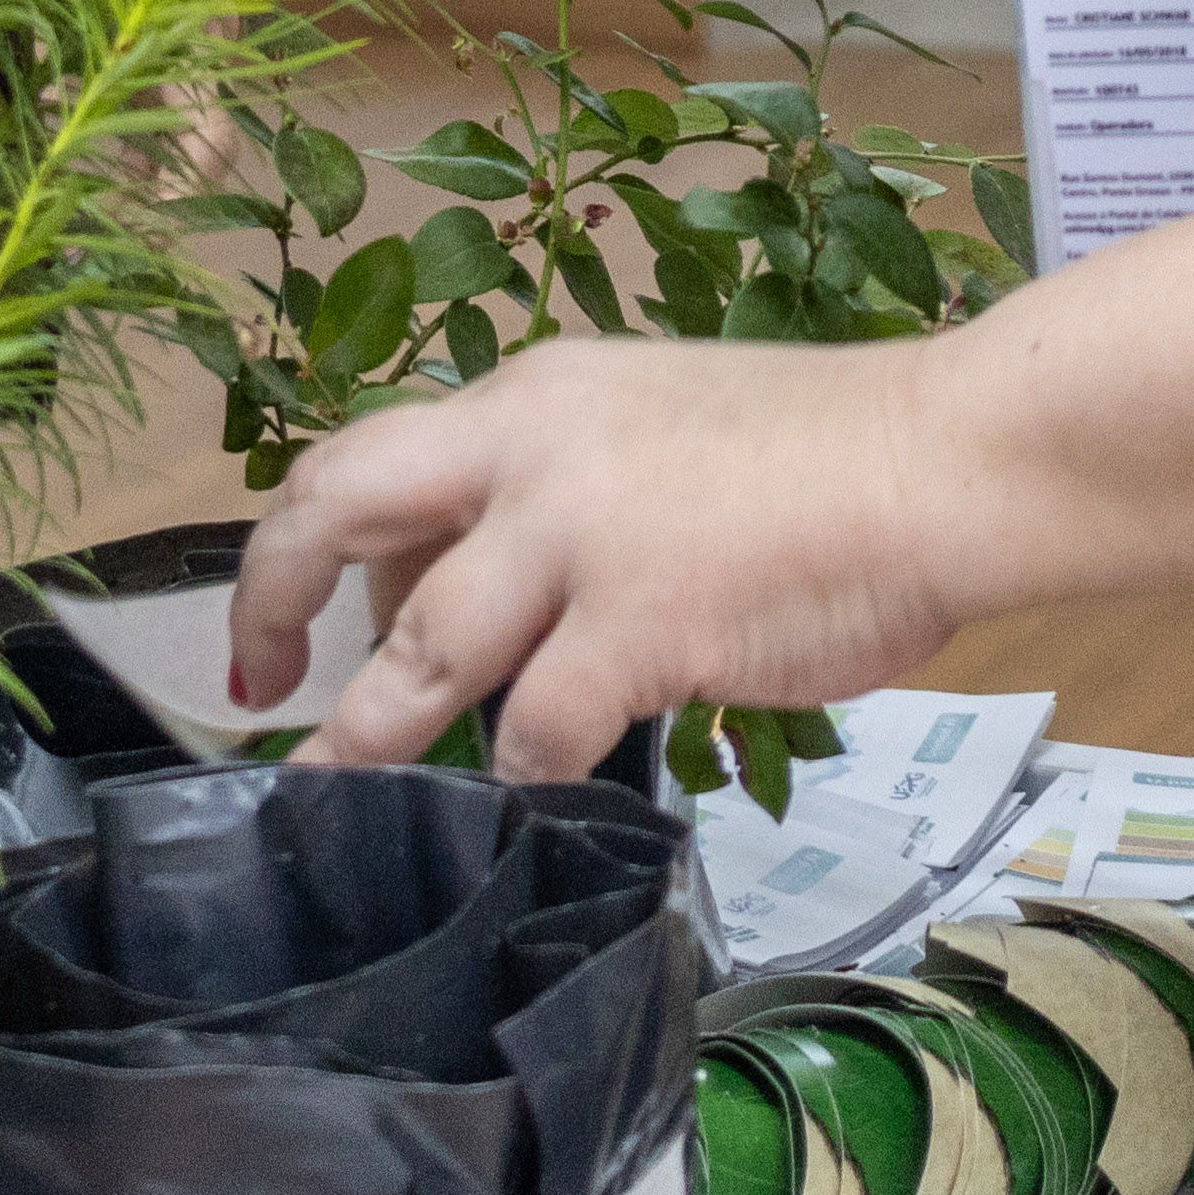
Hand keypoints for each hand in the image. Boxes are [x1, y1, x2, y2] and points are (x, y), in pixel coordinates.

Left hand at [229, 336, 985, 782]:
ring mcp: (579, 534)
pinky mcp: (638, 620)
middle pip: (339, 505)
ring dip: (368, 734)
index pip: (378, 457)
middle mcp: (532, 446)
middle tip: (252, 684)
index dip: (315, 539)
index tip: (293, 607)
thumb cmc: (829, 455)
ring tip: (329, 794)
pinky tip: (538, 798)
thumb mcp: (656, 428)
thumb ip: (561, 495)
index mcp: (535, 396)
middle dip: (269, 596)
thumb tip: (492, 594)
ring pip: (420, 646)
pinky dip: (522, 774)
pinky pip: (536, 728)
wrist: (941, 460)